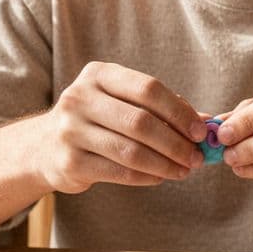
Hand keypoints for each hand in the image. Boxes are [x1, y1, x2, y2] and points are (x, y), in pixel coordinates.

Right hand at [39, 62, 205, 192]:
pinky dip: (146, 176)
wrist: (44, 146)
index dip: (179, 111)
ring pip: (131, 150)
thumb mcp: (121, 103)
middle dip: (176, 142)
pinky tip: (160, 177)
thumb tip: (208, 121)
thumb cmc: (96, 120)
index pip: (147, 88)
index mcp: (98, 75)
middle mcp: (80, 98)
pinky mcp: (70, 162)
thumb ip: (161, 108)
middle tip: (196, 157)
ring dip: (165, 164)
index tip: (201, 131)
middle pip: (141, 121)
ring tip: (183, 170)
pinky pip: (119, 172)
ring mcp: (71, 131)